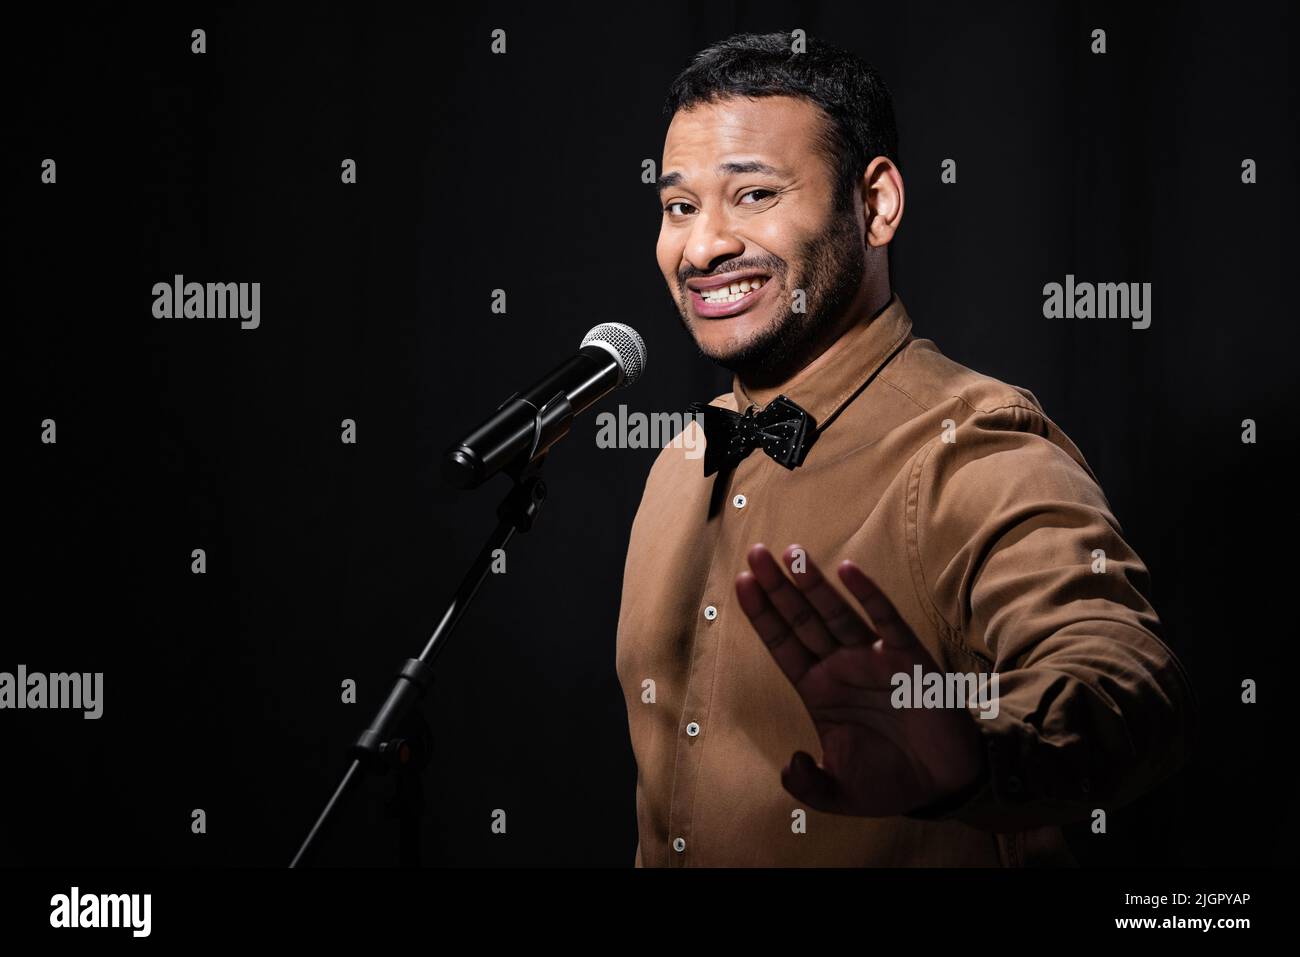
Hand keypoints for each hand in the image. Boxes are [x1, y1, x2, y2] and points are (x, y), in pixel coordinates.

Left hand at [734, 543, 987, 816]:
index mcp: (819, 691)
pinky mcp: (907, 657)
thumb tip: (791, 764)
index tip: (742, 582)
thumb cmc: (889, 782)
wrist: (943, 784)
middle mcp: (840, 668)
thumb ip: (809, 785)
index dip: (763, 615)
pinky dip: (867, 594)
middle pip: (802, 620)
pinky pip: (885, 620)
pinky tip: (848, 569)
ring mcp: (872, 658)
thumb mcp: (839, 794)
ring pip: (836, 613)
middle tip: (756, 552)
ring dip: (815, 584)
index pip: (783, 645)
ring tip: (792, 554)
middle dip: (779, 588)